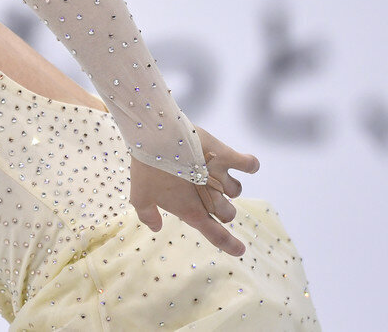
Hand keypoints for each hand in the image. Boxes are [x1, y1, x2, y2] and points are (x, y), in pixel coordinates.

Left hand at [129, 126, 259, 256]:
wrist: (157, 138)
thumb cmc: (148, 169)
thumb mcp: (140, 196)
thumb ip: (148, 215)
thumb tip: (156, 227)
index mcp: (191, 211)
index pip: (217, 235)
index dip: (230, 245)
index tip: (240, 250)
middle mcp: (210, 198)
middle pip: (228, 213)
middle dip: (222, 209)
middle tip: (208, 195)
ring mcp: (220, 177)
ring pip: (237, 191)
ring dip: (230, 188)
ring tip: (215, 175)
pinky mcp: (226, 156)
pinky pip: (248, 164)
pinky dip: (250, 165)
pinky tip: (247, 164)